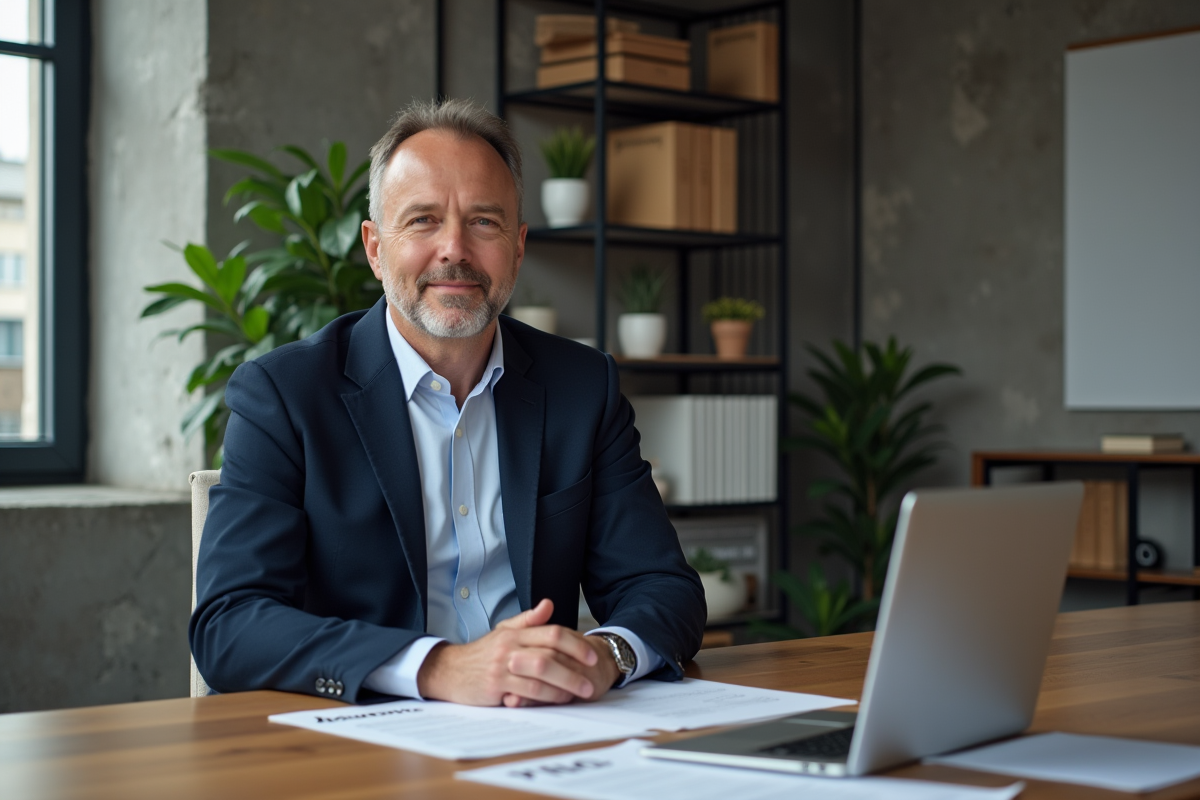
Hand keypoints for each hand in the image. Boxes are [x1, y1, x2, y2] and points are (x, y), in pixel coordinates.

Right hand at [416, 599, 620, 706]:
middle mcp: (509, 647)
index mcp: (515, 632)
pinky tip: (558, 700)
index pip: (551, 633)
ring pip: (540, 674)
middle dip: (575, 667)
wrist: (449, 671)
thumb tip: (549, 604)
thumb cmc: (481, 653)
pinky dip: (546, 696)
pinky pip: (526, 692)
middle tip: (592, 679)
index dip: (575, 644)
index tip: (591, 655)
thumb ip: (528, 620)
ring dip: (564, 684)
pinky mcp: (495, 686)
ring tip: (581, 692)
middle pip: (549, 653)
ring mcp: (502, 666)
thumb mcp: (503, 631)